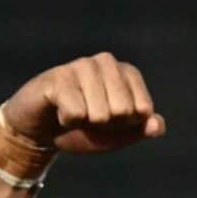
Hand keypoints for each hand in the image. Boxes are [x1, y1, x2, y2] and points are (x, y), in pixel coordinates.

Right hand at [2, 53, 165, 155]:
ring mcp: (82, 66)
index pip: (142, 110)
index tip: (108, 122)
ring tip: (73, 114)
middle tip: (87, 119)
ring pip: (100, 113)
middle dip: (105, 126)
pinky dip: (67, 122)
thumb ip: (139, 130)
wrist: (39, 131)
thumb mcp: (115, 135)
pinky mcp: (58, 77)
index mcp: (127, 73)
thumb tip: (158, 125)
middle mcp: (107, 62)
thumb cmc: (81, 129)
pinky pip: (75, 113)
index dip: (125, 126)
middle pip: (122, 111)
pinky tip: (59, 112)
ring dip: (85, 125)